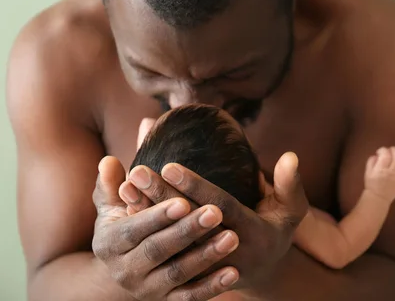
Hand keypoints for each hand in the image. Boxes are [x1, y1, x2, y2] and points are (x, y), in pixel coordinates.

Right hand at [92, 156, 241, 300]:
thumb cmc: (126, 229)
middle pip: (158, 250)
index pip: (133, 230)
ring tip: (232, 237)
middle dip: (187, 231)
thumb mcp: (112, 210)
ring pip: (178, 273)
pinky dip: (212, 286)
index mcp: (109, 244)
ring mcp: (148, 290)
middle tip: (216, 212)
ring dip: (206, 256)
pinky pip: (191, 297)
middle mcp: (125, 271)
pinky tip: (233, 272)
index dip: (157, 216)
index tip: (183, 201)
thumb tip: (108, 161)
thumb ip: (110, 186)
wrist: (126, 275)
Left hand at [124, 152, 308, 290]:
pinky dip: (147, 232)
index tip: (169, 165)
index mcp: (252, 233)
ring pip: (173, 241)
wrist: (264, 274)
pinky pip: (166, 252)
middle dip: (162, 197)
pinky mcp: (193, 275)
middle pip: (189, 223)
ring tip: (125, 187)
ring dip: (148, 215)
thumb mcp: (290, 210)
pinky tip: (128, 210)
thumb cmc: (276, 232)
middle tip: (138, 171)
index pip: (220, 207)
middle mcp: (227, 251)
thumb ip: (290, 184)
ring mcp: (206, 266)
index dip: (195, 188)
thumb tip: (291, 155)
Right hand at [364, 147, 394, 202]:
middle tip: (389, 150)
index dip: (383, 150)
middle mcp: (392, 171)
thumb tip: (377, 155)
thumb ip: (371, 161)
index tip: (380, 151)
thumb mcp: (368, 172)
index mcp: (381, 169)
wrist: (379, 198)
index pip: (385, 154)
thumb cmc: (372, 184)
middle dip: (393, 150)